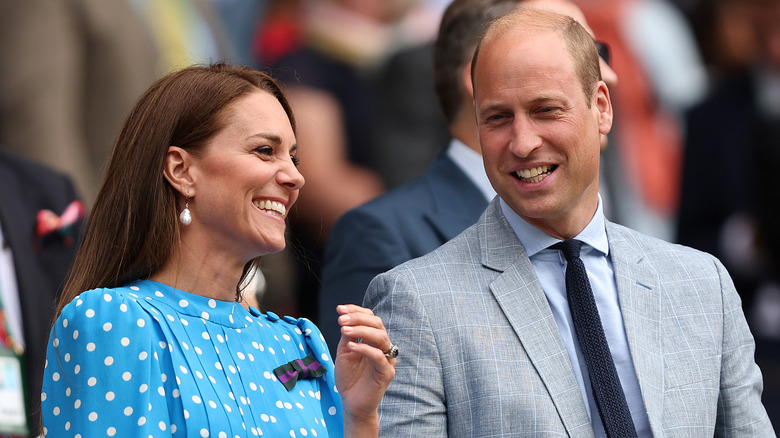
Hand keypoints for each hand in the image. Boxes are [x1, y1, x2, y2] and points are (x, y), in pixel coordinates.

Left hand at [334, 304, 395, 436]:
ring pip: (381, 337)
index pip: (370, 318)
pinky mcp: (387, 373)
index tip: (339, 309)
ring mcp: (387, 359)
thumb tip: (345, 318)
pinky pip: (378, 356)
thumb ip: (347, 336)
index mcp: (373, 340)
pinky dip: (364, 348)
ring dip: (361, 330)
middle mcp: (383, 347)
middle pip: (377, 324)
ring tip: (344, 330)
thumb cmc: (349, 378)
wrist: (351, 403)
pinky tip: (351, 346)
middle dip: (358, 318)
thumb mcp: (344, 352)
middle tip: (341, 319)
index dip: (356, 310)